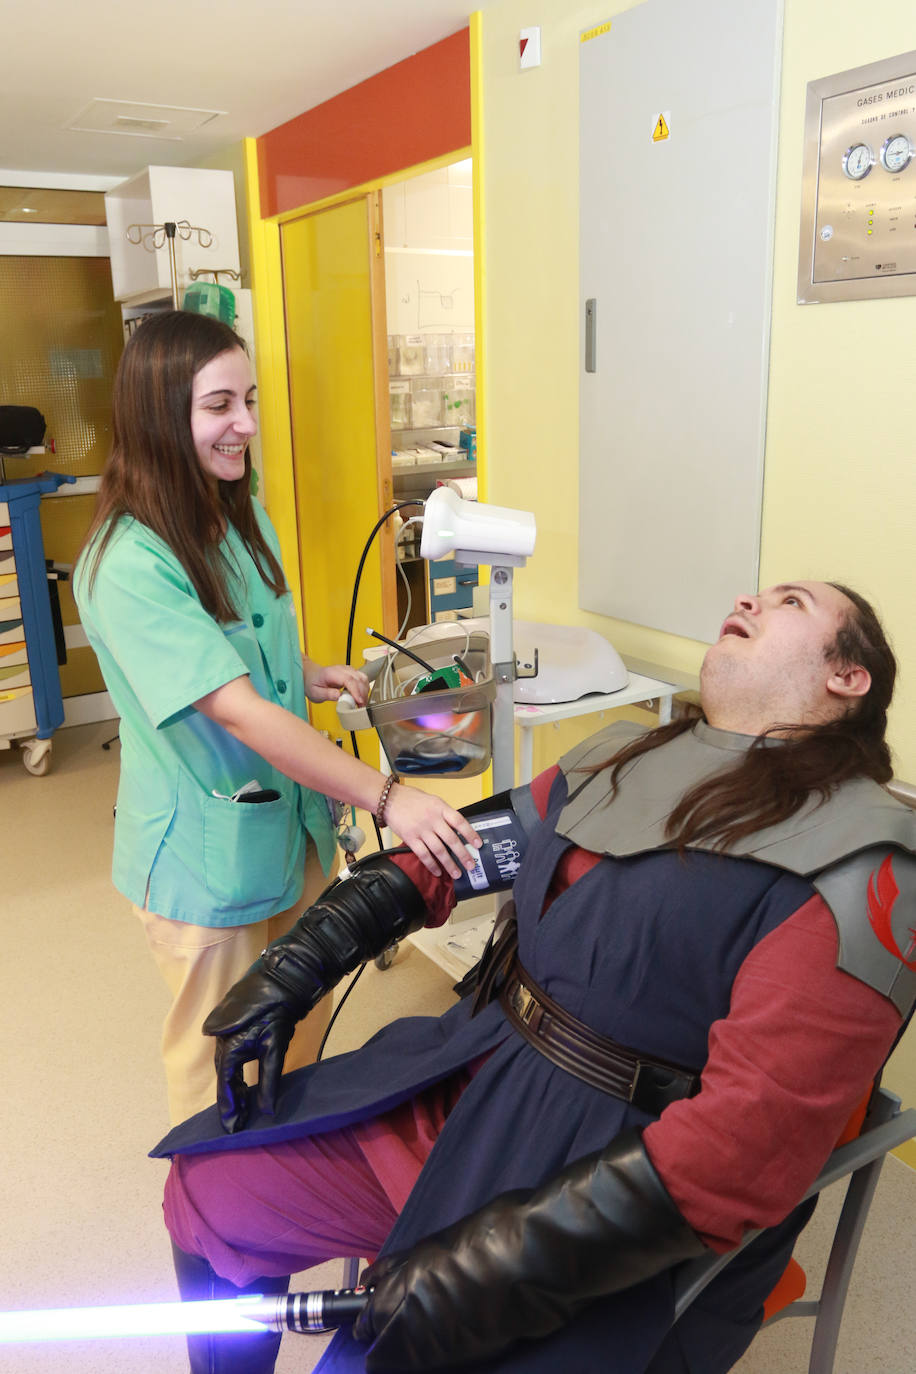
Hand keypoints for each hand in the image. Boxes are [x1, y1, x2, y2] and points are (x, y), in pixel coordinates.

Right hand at [202, 970, 299, 1132]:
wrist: (280, 978)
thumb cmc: (277, 1011)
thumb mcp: (275, 1048)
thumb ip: (269, 1081)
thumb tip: (267, 1111)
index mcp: (228, 1049)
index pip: (225, 1088)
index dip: (229, 1110)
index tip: (232, 1130)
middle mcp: (222, 1043)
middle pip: (224, 1080)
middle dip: (231, 1102)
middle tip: (238, 1125)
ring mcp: (226, 1035)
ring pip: (228, 1070)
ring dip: (234, 1089)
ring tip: (243, 1110)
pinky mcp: (235, 1030)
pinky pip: (232, 1059)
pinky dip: (237, 1076)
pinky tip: (245, 1086)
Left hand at [304, 661, 368, 705]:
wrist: (311, 675)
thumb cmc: (312, 683)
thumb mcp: (315, 692)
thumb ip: (327, 694)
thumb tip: (339, 696)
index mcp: (332, 673)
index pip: (348, 679)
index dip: (356, 690)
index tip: (359, 701)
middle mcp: (342, 669)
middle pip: (359, 679)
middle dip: (362, 694)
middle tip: (360, 707)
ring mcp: (348, 670)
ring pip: (363, 679)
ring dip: (365, 692)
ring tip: (360, 704)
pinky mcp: (352, 673)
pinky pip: (362, 680)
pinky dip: (364, 689)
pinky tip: (360, 698)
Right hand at [383, 783, 481, 879]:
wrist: (389, 799)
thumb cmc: (412, 799)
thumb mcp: (433, 801)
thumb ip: (445, 814)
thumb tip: (458, 829)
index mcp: (441, 808)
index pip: (460, 822)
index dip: (470, 834)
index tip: (478, 845)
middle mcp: (432, 819)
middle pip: (451, 839)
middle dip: (463, 854)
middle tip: (471, 865)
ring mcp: (421, 829)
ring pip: (439, 850)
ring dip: (449, 864)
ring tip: (457, 873)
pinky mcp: (410, 838)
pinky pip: (423, 855)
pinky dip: (431, 865)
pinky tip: (438, 872)